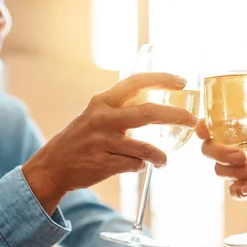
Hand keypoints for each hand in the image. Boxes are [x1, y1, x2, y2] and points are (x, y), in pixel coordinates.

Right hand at [23, 73, 196, 212]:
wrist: (54, 165)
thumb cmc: (81, 139)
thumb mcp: (96, 115)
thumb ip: (122, 109)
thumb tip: (157, 106)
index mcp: (102, 102)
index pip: (136, 83)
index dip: (162, 80)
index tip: (182, 82)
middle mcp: (103, 118)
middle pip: (148, 113)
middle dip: (176, 116)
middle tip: (193, 120)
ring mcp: (103, 142)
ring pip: (145, 148)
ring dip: (160, 156)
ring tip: (163, 161)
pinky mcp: (103, 164)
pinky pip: (135, 165)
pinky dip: (141, 166)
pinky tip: (136, 166)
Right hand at [198, 92, 246, 203]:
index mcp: (241, 132)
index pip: (213, 127)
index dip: (203, 128)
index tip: (205, 130)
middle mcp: (235, 149)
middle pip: (210, 150)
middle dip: (220, 153)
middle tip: (241, 156)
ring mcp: (238, 169)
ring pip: (220, 170)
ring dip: (236, 172)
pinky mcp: (245, 187)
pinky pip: (233, 191)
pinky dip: (239, 190)